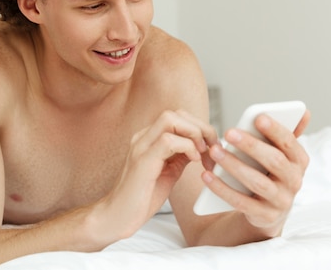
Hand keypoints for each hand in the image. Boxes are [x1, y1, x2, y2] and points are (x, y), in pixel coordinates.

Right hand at [99, 110, 217, 239]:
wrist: (118, 217)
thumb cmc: (142, 198)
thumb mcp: (169, 172)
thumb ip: (181, 156)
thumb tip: (200, 146)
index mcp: (148, 139)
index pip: (177, 117)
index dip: (199, 127)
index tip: (211, 147)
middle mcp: (142, 138)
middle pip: (175, 113)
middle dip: (200, 127)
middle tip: (212, 148)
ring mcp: (140, 147)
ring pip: (170, 119)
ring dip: (194, 134)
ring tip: (203, 153)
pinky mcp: (142, 160)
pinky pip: (168, 141)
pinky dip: (187, 147)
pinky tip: (194, 161)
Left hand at [203, 110, 310, 233]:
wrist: (268, 210)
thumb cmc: (270, 173)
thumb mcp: (281, 155)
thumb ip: (288, 134)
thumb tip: (304, 112)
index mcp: (299, 162)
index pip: (290, 143)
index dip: (276, 130)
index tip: (258, 117)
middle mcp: (294, 181)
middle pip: (274, 161)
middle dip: (251, 146)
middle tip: (229, 132)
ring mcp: (281, 201)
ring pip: (257, 182)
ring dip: (234, 165)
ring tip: (214, 151)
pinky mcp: (264, 216)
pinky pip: (241, 202)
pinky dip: (222, 189)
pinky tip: (206, 175)